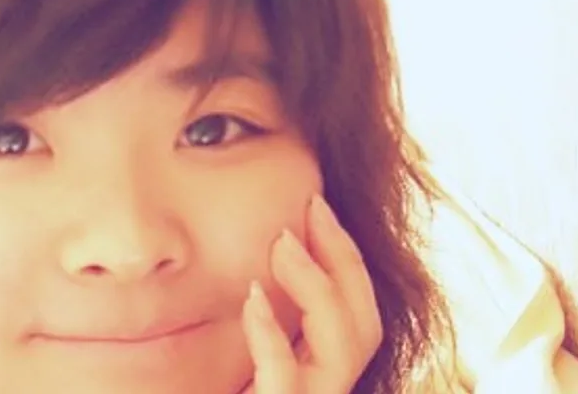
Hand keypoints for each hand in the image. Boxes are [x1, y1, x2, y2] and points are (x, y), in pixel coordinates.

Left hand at [241, 195, 382, 392]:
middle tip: (313, 206)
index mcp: (310, 375)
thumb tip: (236, 248)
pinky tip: (254, 299)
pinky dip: (272, 341)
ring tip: (282, 244)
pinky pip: (285, 386)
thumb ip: (244, 309)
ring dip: (318, 290)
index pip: (352, 315)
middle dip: (344, 260)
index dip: (342, 255)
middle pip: (363, 327)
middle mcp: (317, 391)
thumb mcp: (214, 350)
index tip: (316, 203)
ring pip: (343, 354)